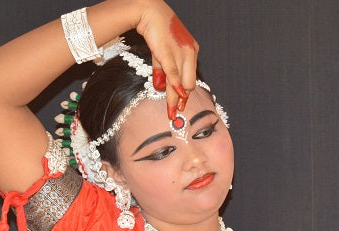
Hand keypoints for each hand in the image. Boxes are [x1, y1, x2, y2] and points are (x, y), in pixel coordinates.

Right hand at [134, 0, 198, 117]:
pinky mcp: (169, 51)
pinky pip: (174, 72)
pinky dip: (175, 84)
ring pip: (181, 82)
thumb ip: (162, 71)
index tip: (181, 104)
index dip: (185, 92)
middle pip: (189, 83)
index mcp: (191, 51)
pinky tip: (177, 96)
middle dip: (181, 99)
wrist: (148, 10)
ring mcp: (181, 51)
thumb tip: (160, 88)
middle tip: (175, 111)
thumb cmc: (156, 30)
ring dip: (175, 98)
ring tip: (172, 112)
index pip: (191, 77)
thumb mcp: (161, 52)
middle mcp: (190, 52)